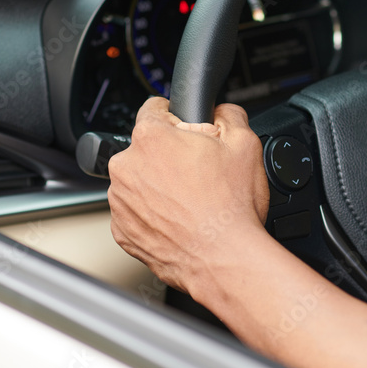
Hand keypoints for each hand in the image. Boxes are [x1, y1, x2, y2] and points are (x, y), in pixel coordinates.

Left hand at [107, 97, 269, 293]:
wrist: (225, 259)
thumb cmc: (231, 207)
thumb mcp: (246, 142)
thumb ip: (228, 114)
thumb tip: (220, 111)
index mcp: (150, 138)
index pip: (153, 108)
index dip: (176, 117)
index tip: (186, 130)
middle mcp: (126, 167)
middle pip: (145, 147)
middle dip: (169, 155)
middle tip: (198, 173)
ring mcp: (120, 202)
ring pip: (138, 181)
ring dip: (158, 186)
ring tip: (190, 201)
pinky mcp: (122, 231)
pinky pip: (135, 213)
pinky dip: (152, 215)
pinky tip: (179, 220)